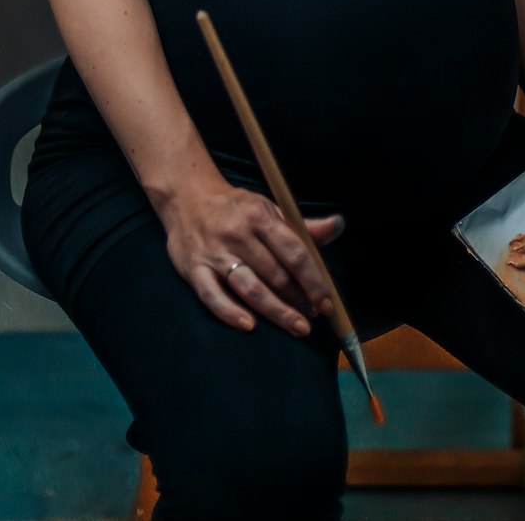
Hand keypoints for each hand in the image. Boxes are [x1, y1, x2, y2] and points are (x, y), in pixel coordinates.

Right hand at [157, 178, 344, 335]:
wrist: (186, 197)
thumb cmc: (236, 208)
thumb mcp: (269, 208)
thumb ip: (302, 226)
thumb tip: (338, 225)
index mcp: (259, 215)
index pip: (294, 253)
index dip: (314, 280)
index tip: (326, 301)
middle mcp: (237, 233)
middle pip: (275, 275)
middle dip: (298, 300)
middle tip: (312, 318)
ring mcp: (214, 252)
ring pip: (249, 288)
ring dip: (276, 312)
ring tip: (296, 327)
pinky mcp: (193, 268)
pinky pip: (212, 296)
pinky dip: (230, 313)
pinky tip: (250, 325)